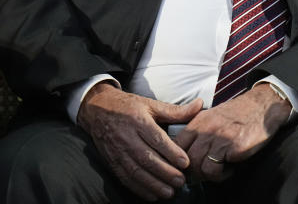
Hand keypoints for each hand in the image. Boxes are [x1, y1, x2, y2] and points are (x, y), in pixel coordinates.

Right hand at [76, 82, 202, 200]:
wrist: (97, 110)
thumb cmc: (128, 106)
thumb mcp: (151, 104)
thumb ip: (176, 110)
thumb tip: (200, 105)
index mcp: (139, 121)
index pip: (156, 139)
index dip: (171, 153)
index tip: (185, 163)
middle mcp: (127, 138)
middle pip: (147, 158)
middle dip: (165, 172)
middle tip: (181, 181)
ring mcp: (117, 151)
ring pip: (136, 171)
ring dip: (153, 184)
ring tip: (169, 192)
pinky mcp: (111, 161)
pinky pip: (125, 178)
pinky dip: (138, 188)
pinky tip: (152, 195)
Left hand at [174, 83, 291, 181]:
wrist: (265, 106)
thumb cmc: (242, 113)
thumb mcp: (215, 116)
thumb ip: (200, 130)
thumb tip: (188, 153)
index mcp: (199, 121)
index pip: (177, 144)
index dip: (179, 159)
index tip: (188, 166)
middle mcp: (206, 129)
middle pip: (186, 159)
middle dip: (194, 171)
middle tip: (205, 172)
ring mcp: (219, 138)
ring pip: (199, 167)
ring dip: (208, 175)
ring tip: (220, 171)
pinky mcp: (232, 147)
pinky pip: (215, 170)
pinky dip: (221, 175)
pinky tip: (230, 168)